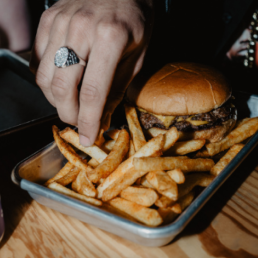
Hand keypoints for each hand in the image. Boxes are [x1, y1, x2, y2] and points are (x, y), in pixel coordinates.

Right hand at [30, 0, 152, 145]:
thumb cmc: (135, 21)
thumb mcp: (136, 58)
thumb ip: (117, 90)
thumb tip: (103, 120)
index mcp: (111, 38)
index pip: (93, 92)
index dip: (89, 121)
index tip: (89, 138)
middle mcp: (81, 29)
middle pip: (63, 88)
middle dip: (69, 115)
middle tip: (79, 123)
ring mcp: (61, 22)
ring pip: (44, 77)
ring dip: (56, 101)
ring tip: (72, 105)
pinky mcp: (48, 20)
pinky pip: (37, 60)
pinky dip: (46, 81)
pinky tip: (61, 85)